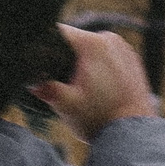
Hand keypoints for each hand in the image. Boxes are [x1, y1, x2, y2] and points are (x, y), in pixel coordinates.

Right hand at [30, 24, 157, 142]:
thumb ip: (45, 88)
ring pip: (89, 49)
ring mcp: (123, 48)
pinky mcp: (131, 59)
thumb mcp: (65, 104)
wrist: (134, 133)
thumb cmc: (100, 118)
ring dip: (80, 63)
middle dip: (63, 59)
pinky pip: (105, 56)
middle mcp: (109, 39)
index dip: (44, 46)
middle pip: (73, 41)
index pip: (58, 33)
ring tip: (81, 88)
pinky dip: (97, 67)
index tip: (38, 63)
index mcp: (92, 44)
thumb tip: (31, 81)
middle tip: (61, 84)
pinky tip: (96, 88)